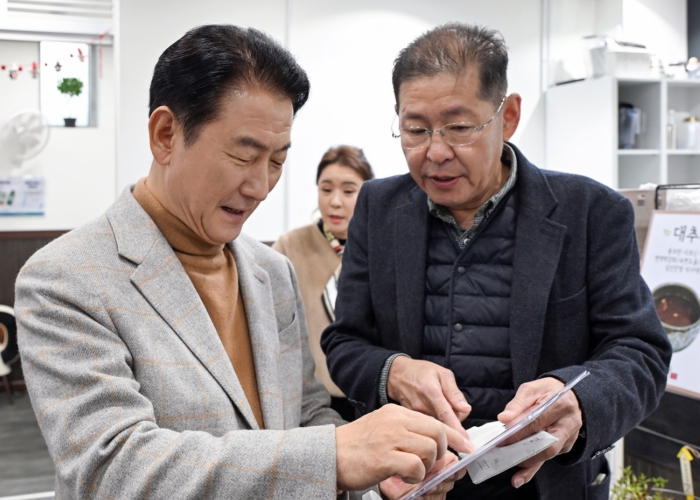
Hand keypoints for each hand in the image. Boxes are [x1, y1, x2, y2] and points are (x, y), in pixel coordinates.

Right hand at [335, 404, 471, 491]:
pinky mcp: (385, 458)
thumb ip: (407, 430)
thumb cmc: (357, 445)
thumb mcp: (383, 427)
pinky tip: (404, 477)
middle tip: (432, 464)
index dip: (454, 436)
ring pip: (430, 450)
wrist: (330, 454)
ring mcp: (390, 438)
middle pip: (437, 433)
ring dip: (427, 467)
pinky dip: (416, 477)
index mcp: (396, 412)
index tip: (466, 447)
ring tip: (413, 472)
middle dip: (441, 453)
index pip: (434, 420)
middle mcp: (395, 421)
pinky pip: (416, 467)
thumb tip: (436, 442)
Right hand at [387, 357, 471, 438]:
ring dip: (445, 422)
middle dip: (455, 420)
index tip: (466, 442)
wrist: (397, 375)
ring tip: (441, 406)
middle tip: (454, 407)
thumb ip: (454, 392)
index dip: (457, 429)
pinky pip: (429, 427)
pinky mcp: (411, 420)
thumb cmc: (421, 372)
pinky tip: (433, 411)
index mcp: (431, 391)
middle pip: (445, 423)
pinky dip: (436, 422)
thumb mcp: (442, 374)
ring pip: (437, 427)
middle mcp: (421, 406)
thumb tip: (465, 409)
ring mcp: (415, 415)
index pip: (446, 414)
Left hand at [497, 377, 582, 488]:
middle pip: (546, 443)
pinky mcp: (564, 447)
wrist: (569, 396)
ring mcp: (568, 438)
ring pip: (547, 454)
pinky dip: (532, 469)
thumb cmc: (548, 391)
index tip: (502, 439)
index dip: (519, 432)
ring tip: (507, 467)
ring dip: (527, 463)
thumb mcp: (533, 388)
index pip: (538, 421)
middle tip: (501, 453)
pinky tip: (519, 478)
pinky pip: (546, 458)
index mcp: (561, 405)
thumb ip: (518, 403)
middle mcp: (568, 424)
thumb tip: (504, 418)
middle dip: (522, 450)